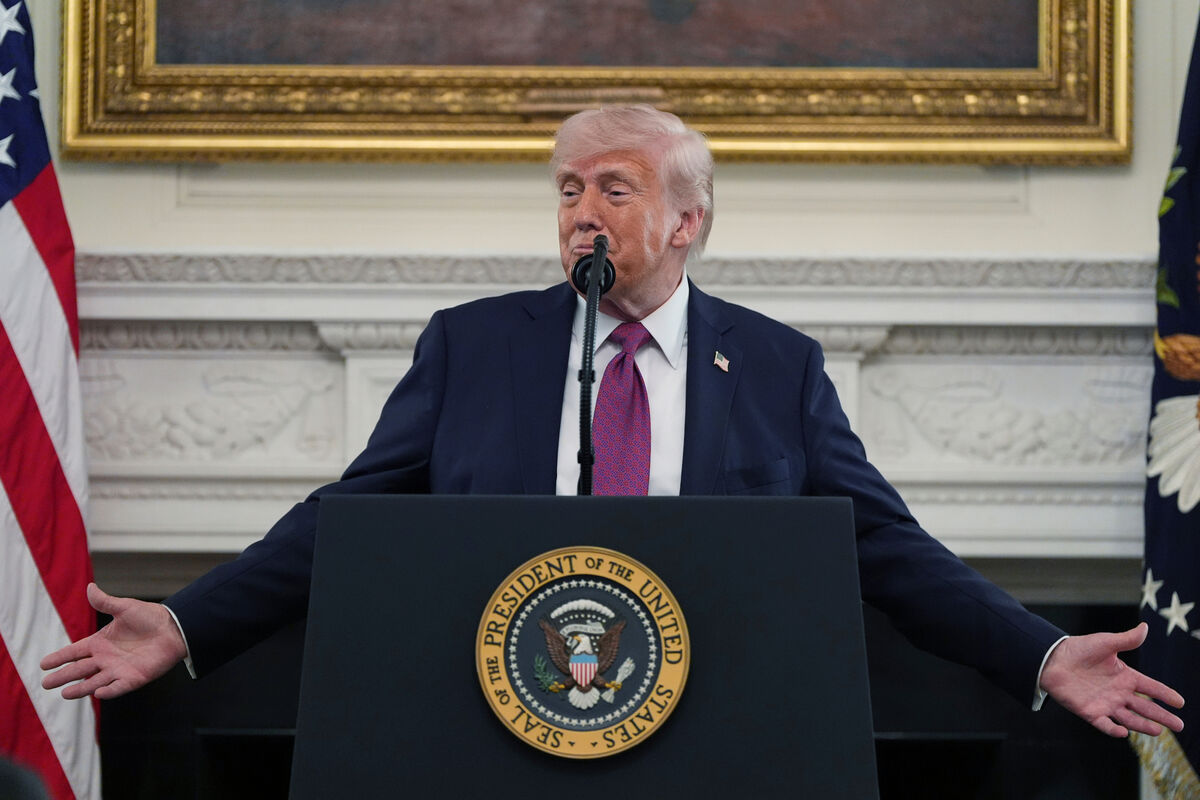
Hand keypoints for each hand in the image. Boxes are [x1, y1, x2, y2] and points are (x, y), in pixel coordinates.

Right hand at [40, 583, 187, 699]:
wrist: (174, 628)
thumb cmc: (150, 617)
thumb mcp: (125, 608)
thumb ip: (105, 602)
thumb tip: (90, 587)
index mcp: (100, 642)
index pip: (74, 652)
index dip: (59, 657)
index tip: (43, 664)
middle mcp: (106, 658)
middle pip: (79, 670)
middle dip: (63, 676)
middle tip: (45, 684)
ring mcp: (119, 669)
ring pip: (94, 682)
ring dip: (80, 689)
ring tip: (64, 694)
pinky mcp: (134, 678)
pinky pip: (118, 687)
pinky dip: (109, 691)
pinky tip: (97, 692)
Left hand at [1040, 622, 1184, 737]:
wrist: (1051, 659)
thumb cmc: (1079, 649)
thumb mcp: (1105, 642)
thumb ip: (1126, 639)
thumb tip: (1145, 627)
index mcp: (1125, 676)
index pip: (1151, 687)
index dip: (1165, 694)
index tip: (1181, 702)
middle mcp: (1118, 692)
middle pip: (1145, 707)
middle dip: (1162, 716)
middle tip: (1179, 725)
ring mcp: (1105, 703)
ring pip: (1129, 719)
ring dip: (1144, 725)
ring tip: (1159, 731)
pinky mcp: (1090, 711)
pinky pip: (1104, 724)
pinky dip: (1113, 730)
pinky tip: (1123, 732)